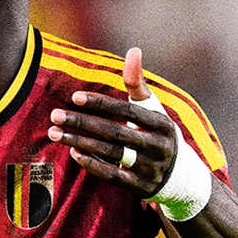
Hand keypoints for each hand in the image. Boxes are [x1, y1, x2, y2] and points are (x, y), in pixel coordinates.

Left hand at [48, 46, 176, 198]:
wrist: (181, 176)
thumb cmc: (157, 133)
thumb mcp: (153, 108)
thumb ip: (137, 82)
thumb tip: (133, 49)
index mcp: (161, 123)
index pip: (127, 111)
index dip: (101, 104)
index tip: (75, 97)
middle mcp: (157, 146)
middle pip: (115, 132)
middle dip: (83, 123)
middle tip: (55, 115)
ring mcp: (150, 168)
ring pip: (111, 154)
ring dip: (80, 142)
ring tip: (55, 133)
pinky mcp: (140, 187)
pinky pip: (113, 175)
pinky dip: (92, 164)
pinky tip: (73, 152)